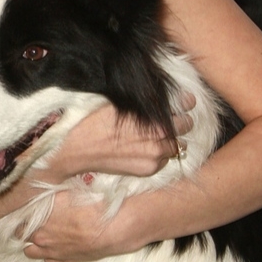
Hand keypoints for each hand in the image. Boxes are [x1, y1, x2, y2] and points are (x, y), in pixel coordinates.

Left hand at [23, 189, 133, 261]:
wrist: (110, 228)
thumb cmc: (89, 206)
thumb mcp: (65, 193)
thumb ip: (48, 197)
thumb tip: (39, 193)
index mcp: (38, 220)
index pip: (18, 221)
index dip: (22, 216)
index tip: (26, 212)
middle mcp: (41, 238)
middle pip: (21, 237)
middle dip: (24, 230)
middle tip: (32, 223)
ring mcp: (52, 252)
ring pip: (31, 253)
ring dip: (33, 245)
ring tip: (40, 237)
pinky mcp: (65, 261)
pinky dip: (49, 256)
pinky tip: (54, 249)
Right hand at [37, 95, 194, 184]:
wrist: (75, 147)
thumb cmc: (92, 119)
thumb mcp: (119, 99)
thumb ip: (143, 98)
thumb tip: (159, 92)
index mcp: (153, 112)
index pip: (185, 104)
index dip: (183, 101)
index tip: (182, 101)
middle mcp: (160, 133)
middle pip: (186, 125)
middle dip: (178, 122)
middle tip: (167, 120)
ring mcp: (156, 154)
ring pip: (177, 145)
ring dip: (170, 141)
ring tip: (153, 138)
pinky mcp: (148, 169)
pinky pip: (164, 161)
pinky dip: (159, 155)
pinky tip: (143, 150)